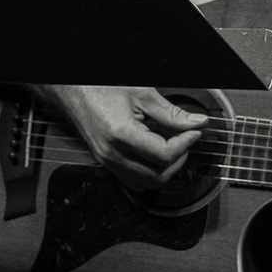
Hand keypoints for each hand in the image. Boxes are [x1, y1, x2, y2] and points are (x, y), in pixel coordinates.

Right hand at [40, 85, 207, 190]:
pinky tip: (154, 153)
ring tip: (171, 145)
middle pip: (158, 175)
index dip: (185, 143)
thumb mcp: (142, 94)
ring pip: (147, 182)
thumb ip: (171, 113)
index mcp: (121, 135)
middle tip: (185, 139)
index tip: (193, 132)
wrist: (75, 92)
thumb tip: (195, 123)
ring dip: (165, 168)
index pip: (164, 155)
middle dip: (178, 159)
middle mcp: (112, 154)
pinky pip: (134, 181)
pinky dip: (150, 172)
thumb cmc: (101, 88)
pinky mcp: (106, 164)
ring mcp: (107, 162)